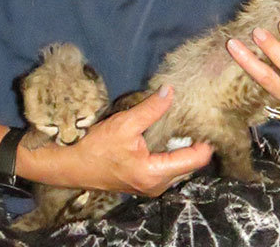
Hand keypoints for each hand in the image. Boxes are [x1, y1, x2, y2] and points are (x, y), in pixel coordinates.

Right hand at [35, 86, 212, 195]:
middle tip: (196, 121)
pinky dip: (170, 154)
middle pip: (189, 165)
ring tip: (183, 127)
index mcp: (155, 173)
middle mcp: (158, 186)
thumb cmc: (97, 147)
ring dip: (181, 149)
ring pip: (179, 167)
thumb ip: (151, 109)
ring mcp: (151, 187)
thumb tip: (170, 91)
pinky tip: (166, 138)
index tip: (207, 122)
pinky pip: (167, 169)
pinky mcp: (145, 184)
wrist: (72, 166)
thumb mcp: (125, 124)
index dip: (204, 141)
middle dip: (193, 144)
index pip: (195, 160)